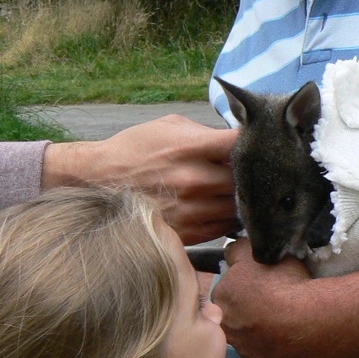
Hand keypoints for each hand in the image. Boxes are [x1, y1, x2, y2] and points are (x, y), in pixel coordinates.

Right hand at [41, 115, 240, 243]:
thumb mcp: (170, 127)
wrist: (100, 181)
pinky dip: (229, 218)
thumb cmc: (136, 149)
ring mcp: (192, 208)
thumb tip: (237, 138)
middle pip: (247, 179)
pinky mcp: (188, 230)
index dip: (255, 142)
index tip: (258, 143)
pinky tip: (223, 208)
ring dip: (244, 200)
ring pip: (240, 207)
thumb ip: (206, 132)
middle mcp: (195, 179)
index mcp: (191, 148)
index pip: (241, 143)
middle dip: (253, 174)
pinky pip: (225, 227)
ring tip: (240, 192)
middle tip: (256, 172)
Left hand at [212, 238, 320, 357]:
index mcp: (222, 299)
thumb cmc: (285, 284)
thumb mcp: (259, 253)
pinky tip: (294, 341)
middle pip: (235, 320)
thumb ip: (238, 251)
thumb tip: (230, 252)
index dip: (242, 289)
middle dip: (249, 314)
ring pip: (251, 342)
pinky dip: (279, 351)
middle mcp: (228, 330)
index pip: (226, 293)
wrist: (312, 322)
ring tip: (288, 324)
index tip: (259, 288)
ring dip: (263, 334)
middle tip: (274, 305)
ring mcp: (247, 354)